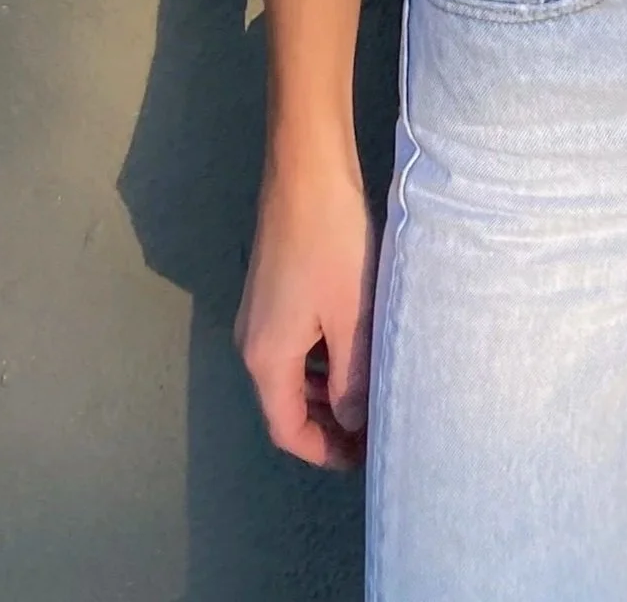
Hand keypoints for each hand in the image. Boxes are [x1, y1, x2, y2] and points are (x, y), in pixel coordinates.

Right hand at [234, 153, 377, 468]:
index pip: (286, 428)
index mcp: (267, 358)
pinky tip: (355, 343)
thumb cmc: (331, 244)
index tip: (361, 456)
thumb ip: (351, 375)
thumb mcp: (349, 316)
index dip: (323, 450)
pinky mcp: (272, 287)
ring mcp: (259, 312)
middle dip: (328, 422)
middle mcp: (252, 341)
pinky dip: (322, 356)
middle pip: (285, 402)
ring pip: (292, 370)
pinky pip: (295, 341)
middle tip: (374, 425)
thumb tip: (353, 422)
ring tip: (372, 389)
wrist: (306, 170)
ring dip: (326, 388)